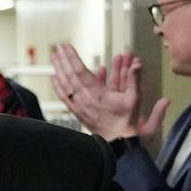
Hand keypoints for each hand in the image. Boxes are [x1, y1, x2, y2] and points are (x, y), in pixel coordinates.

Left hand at [51, 44, 167, 141]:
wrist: (118, 144)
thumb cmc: (127, 122)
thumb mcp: (135, 99)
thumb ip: (134, 80)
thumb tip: (137, 64)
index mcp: (98, 94)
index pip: (81, 71)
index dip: (72, 57)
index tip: (66, 46)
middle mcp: (85, 99)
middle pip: (69, 76)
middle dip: (63, 60)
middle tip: (57, 47)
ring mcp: (80, 106)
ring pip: (65, 85)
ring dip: (59, 70)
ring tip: (53, 58)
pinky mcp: (78, 112)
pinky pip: (64, 97)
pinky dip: (58, 86)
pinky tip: (54, 78)